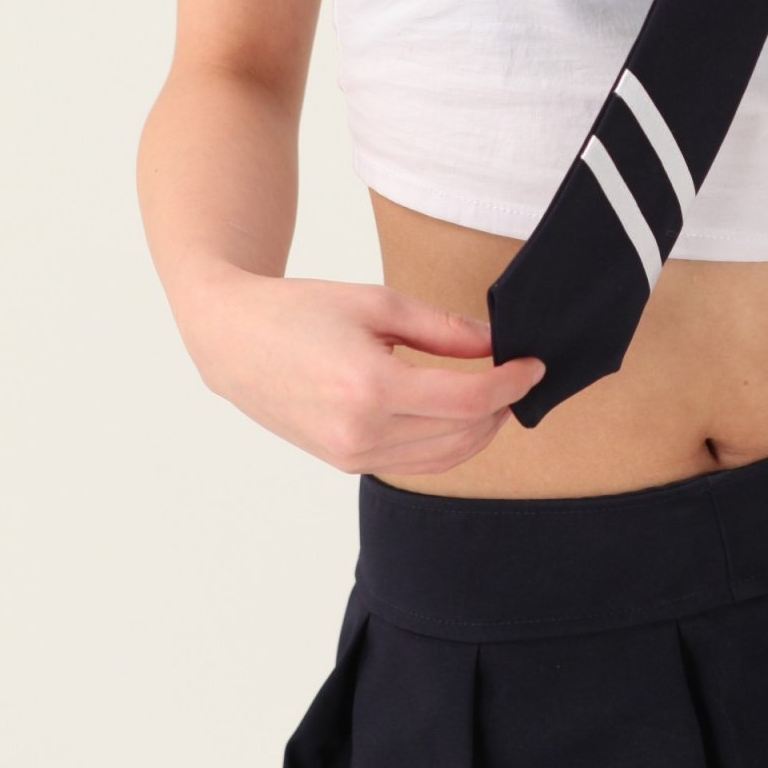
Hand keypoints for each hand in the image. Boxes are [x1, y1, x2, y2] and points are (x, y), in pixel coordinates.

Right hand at [185, 265, 547, 474]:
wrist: (234, 342)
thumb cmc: (301, 310)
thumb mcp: (378, 302)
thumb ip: (444, 328)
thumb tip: (495, 345)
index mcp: (370, 388)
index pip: (468, 400)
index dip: (512, 383)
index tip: (534, 364)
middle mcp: (361, 433)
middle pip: (462, 433)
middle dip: (502, 406)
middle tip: (520, 375)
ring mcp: (352, 456)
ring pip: (444, 457)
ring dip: (480, 429)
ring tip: (496, 394)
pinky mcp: (346, 463)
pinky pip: (415, 464)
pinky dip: (448, 444)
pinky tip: (460, 414)